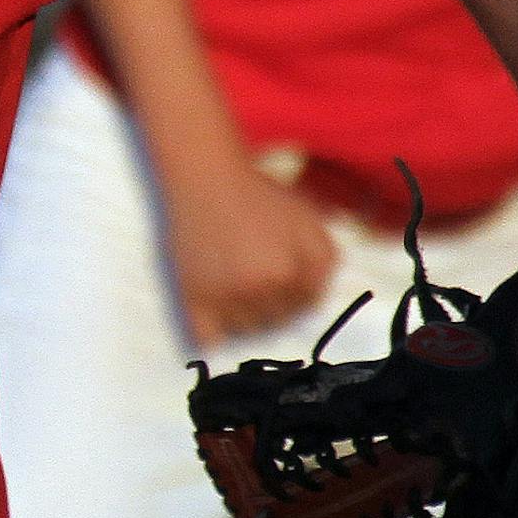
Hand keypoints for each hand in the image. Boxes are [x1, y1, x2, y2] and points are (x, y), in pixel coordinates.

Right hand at [163, 164, 339, 346]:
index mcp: (292, 275)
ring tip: (235, 288)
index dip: (297, 290)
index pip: (306, 307)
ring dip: (245, 317)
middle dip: (273, 303)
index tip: (282, 274)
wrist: (205, 178)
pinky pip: (207, 340)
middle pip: (276, 321)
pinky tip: (214, 316)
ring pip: (245, 331)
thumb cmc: (259, 195)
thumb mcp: (309, 219)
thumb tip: (316, 296)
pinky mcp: (192, 299)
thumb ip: (326, 260)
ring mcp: (225, 299)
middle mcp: (260, 292)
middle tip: (256, 276)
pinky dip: (213, 336)